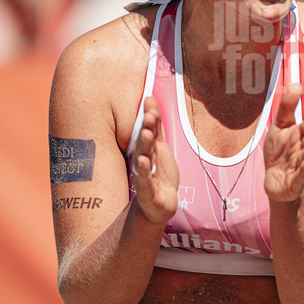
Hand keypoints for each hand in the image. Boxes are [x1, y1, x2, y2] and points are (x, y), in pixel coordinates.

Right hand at [131, 97, 179, 223]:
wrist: (160, 204)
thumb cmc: (160, 174)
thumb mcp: (160, 147)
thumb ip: (156, 126)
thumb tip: (150, 99)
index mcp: (148, 149)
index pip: (150, 130)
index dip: (151, 117)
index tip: (150, 100)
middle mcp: (144, 159)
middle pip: (145, 142)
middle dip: (146, 129)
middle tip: (148, 115)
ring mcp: (144, 175)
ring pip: (143, 158)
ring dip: (144, 146)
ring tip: (146, 134)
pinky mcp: (146, 191)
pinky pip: (145, 179)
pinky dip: (144, 171)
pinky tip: (144, 161)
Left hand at [264, 86, 303, 203]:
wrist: (275, 182)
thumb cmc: (279, 153)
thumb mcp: (279, 127)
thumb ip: (287, 107)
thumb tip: (296, 83)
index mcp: (299, 136)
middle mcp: (301, 150)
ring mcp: (298, 166)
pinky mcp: (293, 183)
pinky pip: (299, 177)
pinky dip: (303, 171)